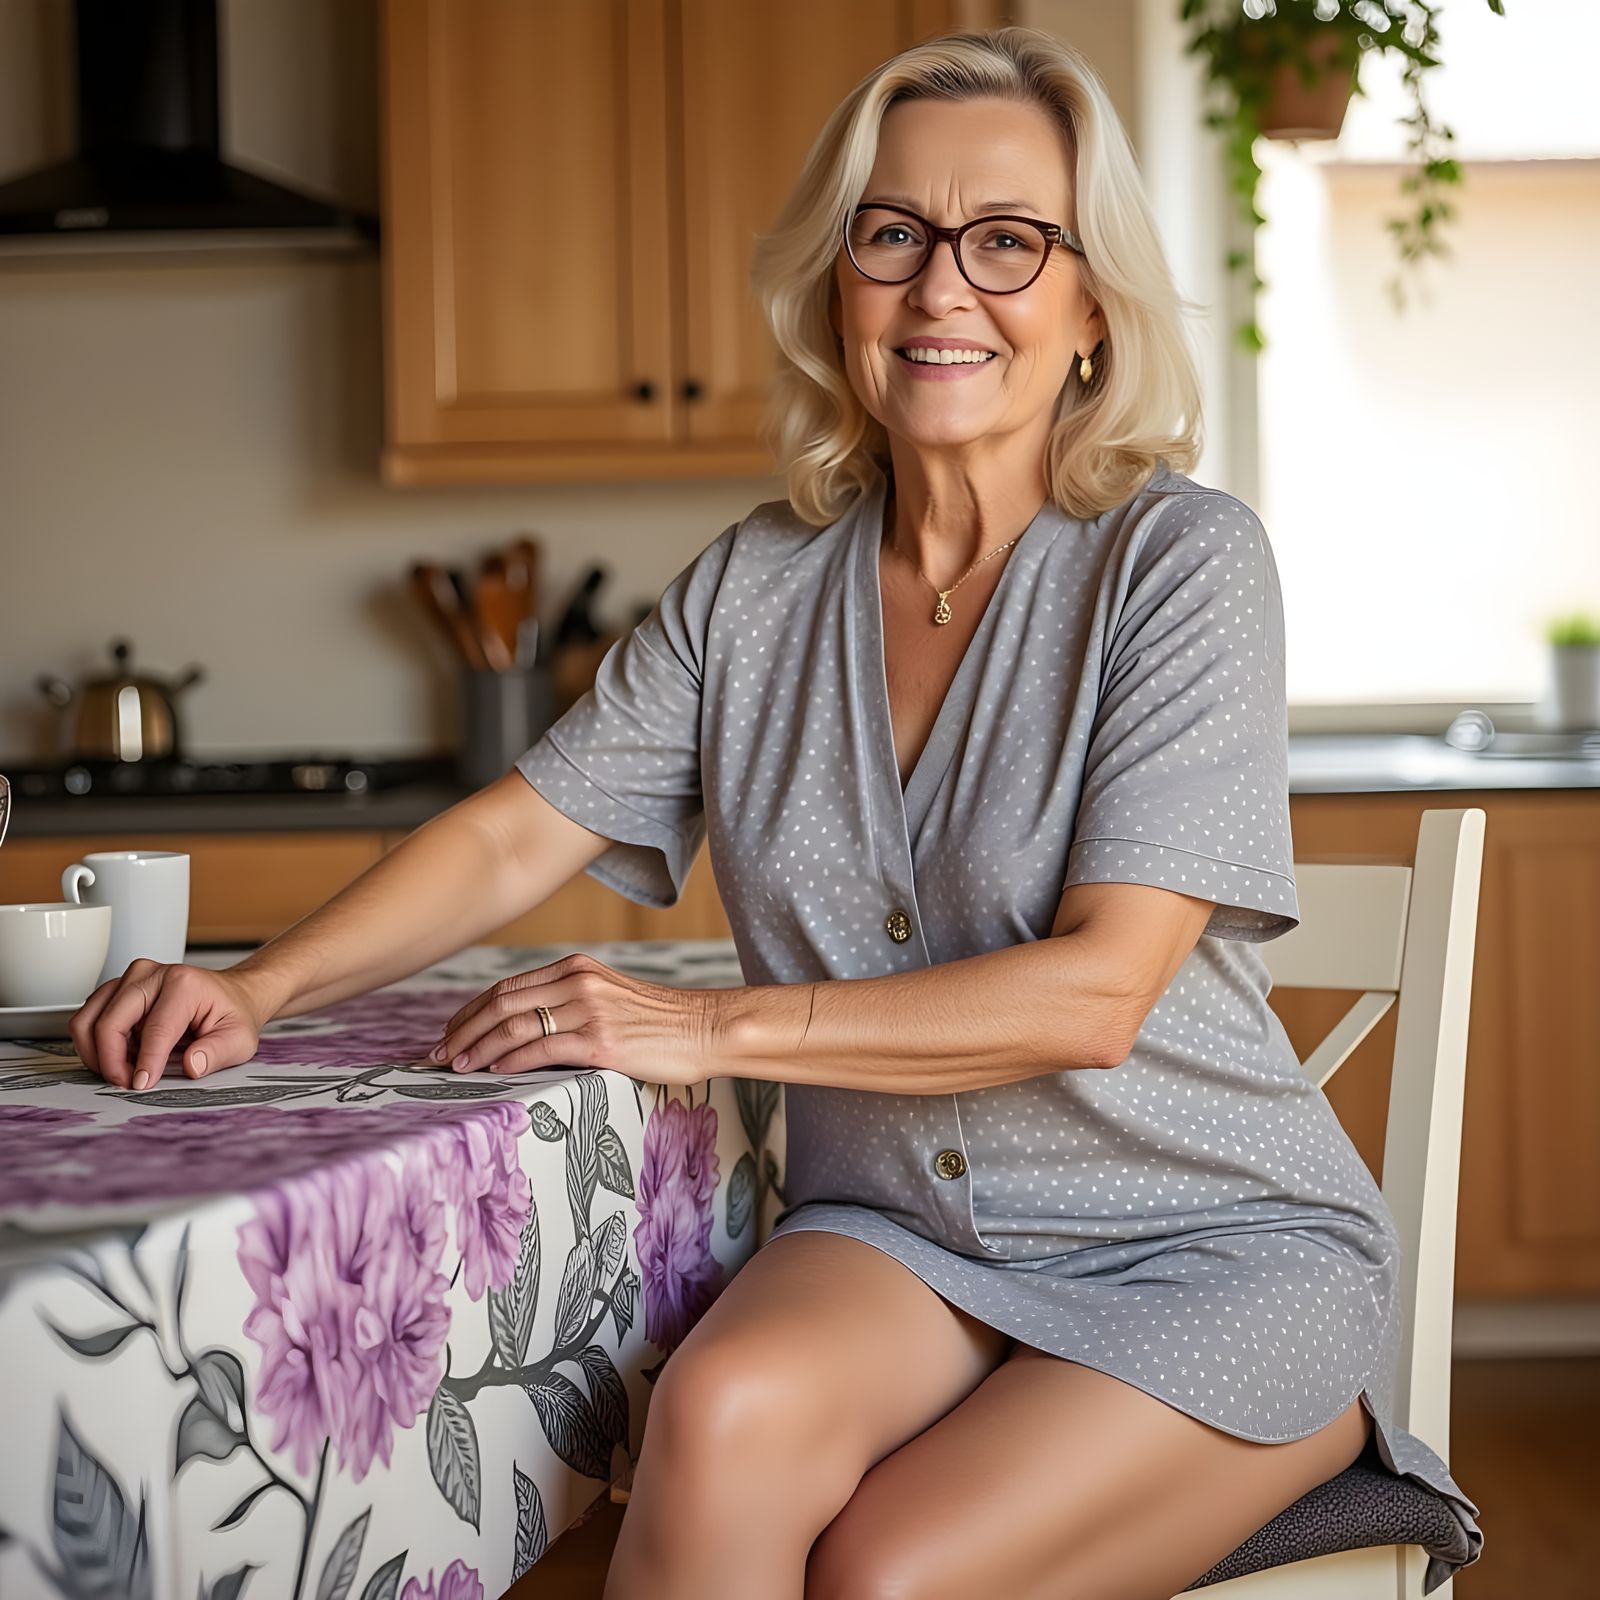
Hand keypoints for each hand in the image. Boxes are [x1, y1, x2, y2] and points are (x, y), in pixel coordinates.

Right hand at [70, 960, 269, 1091]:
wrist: (232, 995)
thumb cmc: (232, 1014)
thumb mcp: (239, 1038)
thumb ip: (217, 1053)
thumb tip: (192, 1066)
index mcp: (184, 984)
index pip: (154, 1030)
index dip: (145, 1063)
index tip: (141, 1085)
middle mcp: (152, 974)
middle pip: (109, 1023)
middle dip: (111, 1062)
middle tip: (128, 1083)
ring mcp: (131, 978)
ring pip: (88, 1020)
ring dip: (98, 1053)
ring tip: (123, 1071)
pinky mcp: (117, 988)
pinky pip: (89, 1020)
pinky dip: (97, 1044)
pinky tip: (122, 1055)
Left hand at [431, 951, 726, 1086]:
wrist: (706, 1029)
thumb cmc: (660, 1023)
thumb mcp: (610, 997)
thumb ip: (571, 1001)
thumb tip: (526, 1027)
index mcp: (576, 968)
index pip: (506, 987)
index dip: (470, 1011)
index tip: (448, 1033)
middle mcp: (578, 983)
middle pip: (501, 1003)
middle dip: (462, 1030)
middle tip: (438, 1055)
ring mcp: (589, 1011)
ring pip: (514, 1026)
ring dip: (477, 1048)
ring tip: (456, 1067)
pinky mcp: (601, 1041)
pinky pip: (541, 1049)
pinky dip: (509, 1062)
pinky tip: (492, 1074)